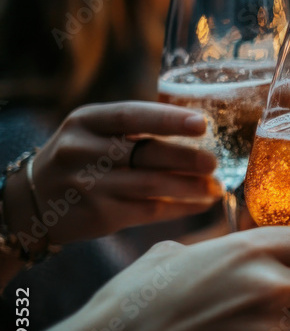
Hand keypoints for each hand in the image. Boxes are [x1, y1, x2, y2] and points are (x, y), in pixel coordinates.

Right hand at [5, 101, 221, 247]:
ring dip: (191, 187)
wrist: (33, 201)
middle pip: (146, 154)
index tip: (201, 124)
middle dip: (187, 159)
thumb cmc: (80, 157)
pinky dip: (181, 207)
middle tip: (213, 162)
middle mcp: (84, 151)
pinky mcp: (102, 215)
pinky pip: (151, 211)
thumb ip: (133, 126)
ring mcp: (91, 186)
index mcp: (86, 121)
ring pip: (153, 186)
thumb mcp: (92, 131)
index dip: (168, 119)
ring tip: (215, 186)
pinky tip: (201, 203)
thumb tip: (197, 127)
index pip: (131, 115)